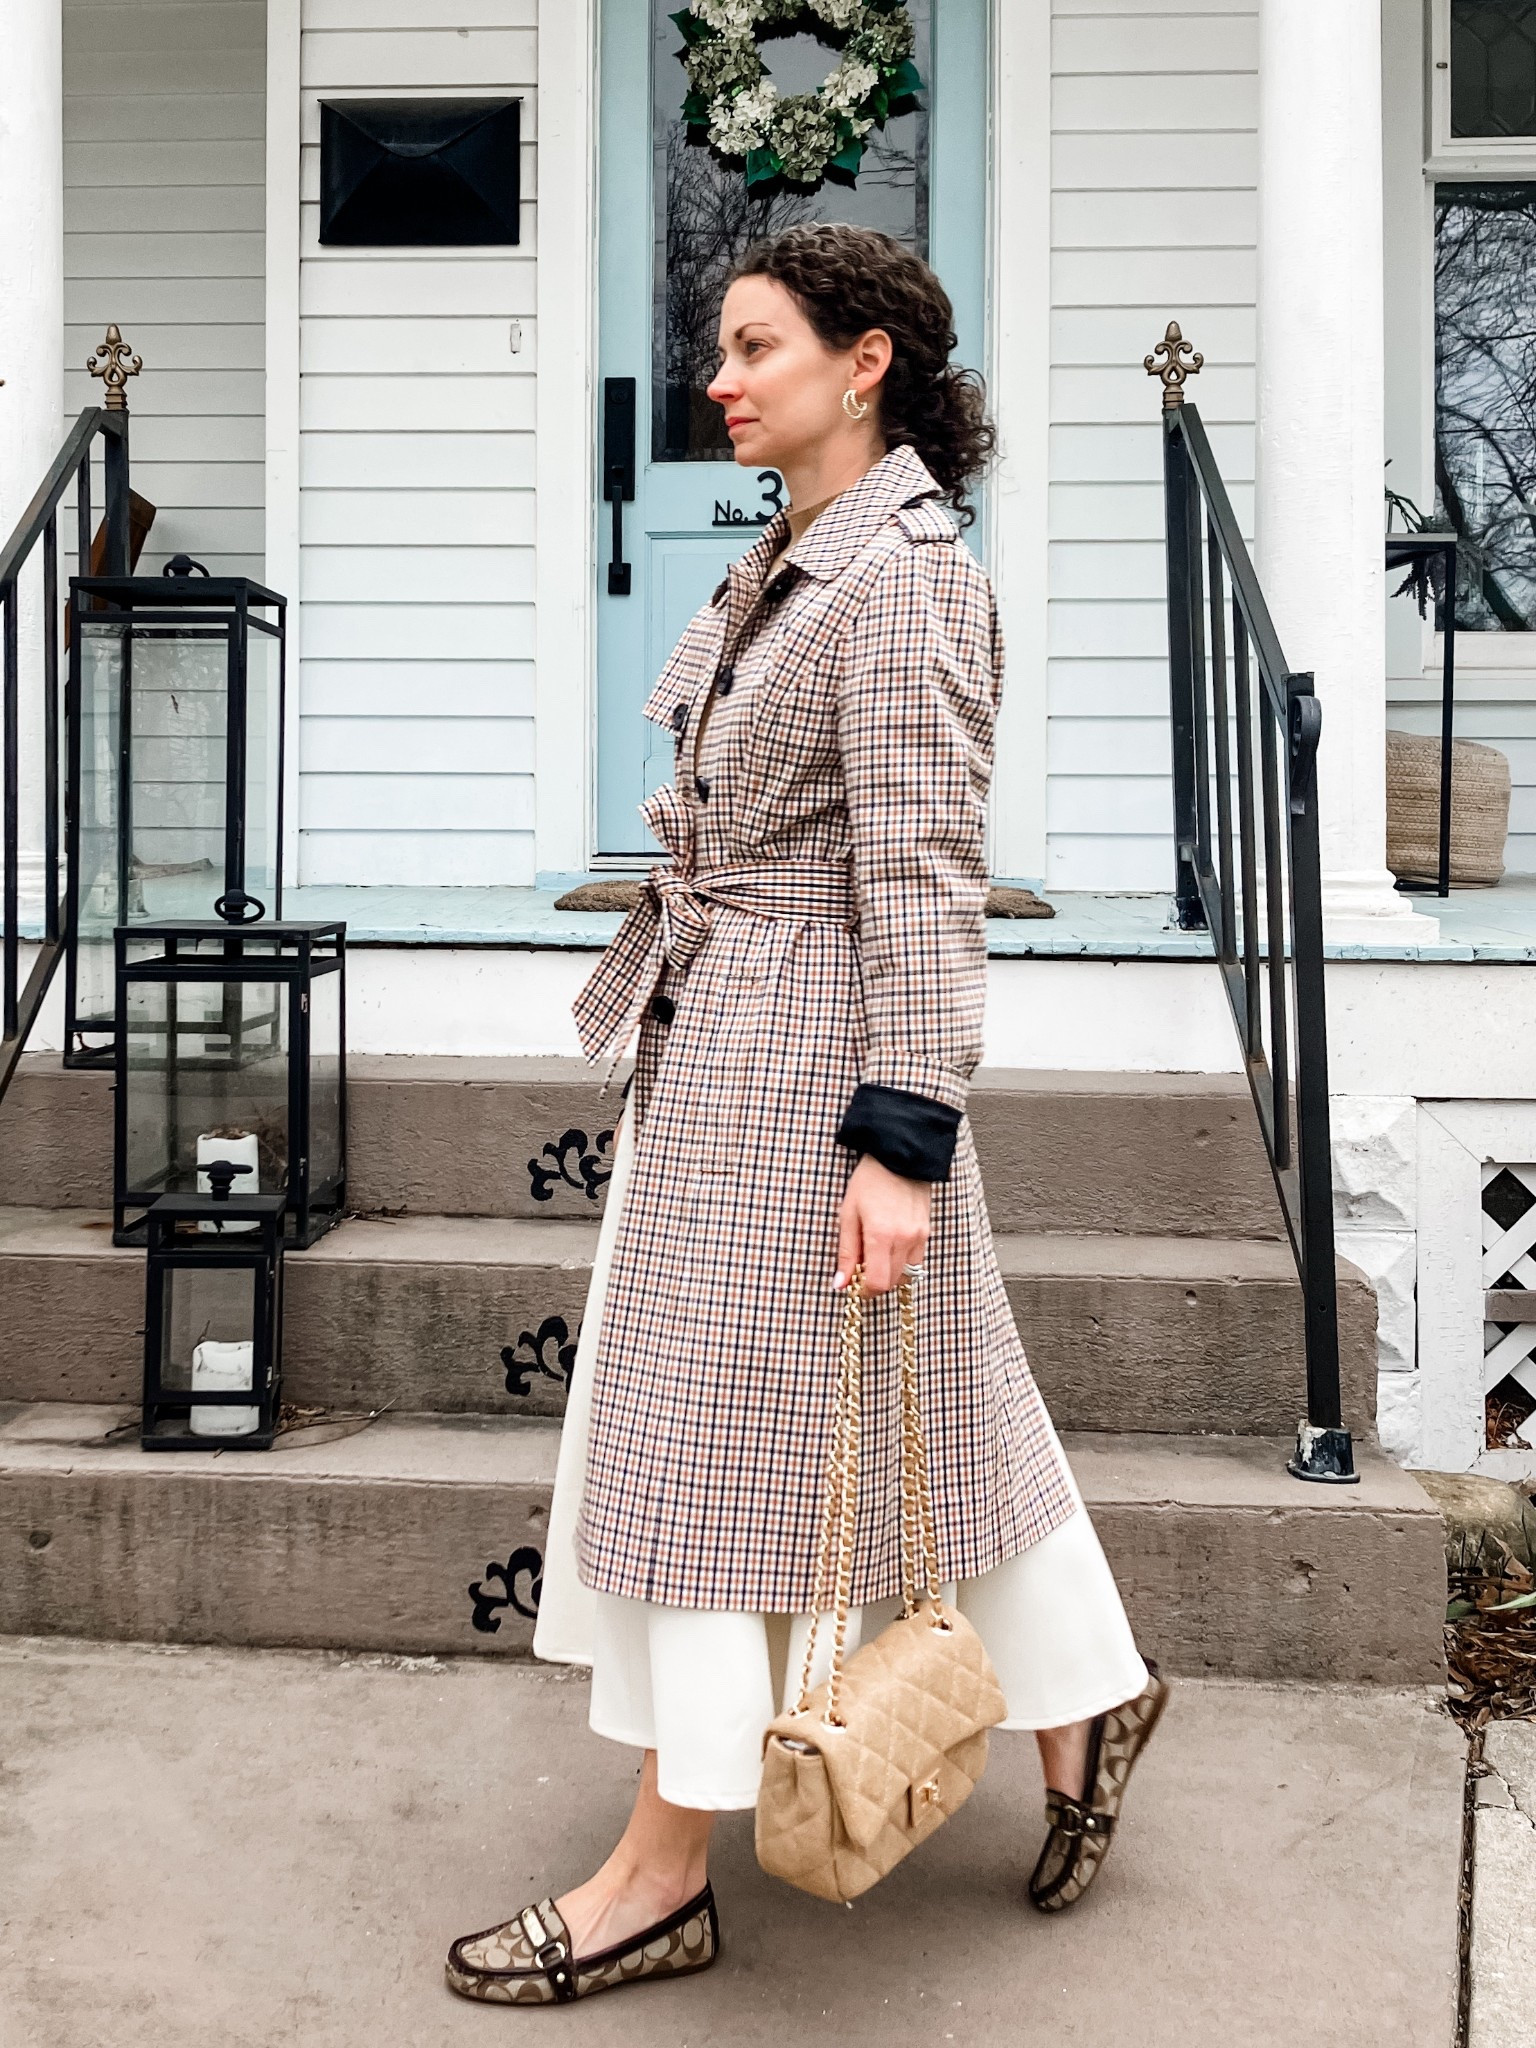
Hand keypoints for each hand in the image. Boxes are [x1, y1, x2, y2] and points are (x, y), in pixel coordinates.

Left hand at [834, 1154, 931, 1294]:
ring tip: (875, 1254)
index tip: (854, 1284)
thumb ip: (846, 1252)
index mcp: (881, 1236)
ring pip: (907, 1274)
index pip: (877, 1283)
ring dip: (890, 1273)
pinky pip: (916, 1261)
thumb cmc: (869, 1182)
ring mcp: (919, 1237)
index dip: (863, 1290)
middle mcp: (904, 1240)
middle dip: (875, 1282)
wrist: (899, 1157)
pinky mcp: (927, 1232)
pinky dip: (902, 1262)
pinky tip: (890, 1246)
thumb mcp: (848, 1214)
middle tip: (861, 1267)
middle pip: (892, 1282)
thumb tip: (840, 1284)